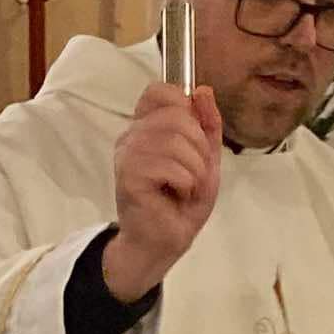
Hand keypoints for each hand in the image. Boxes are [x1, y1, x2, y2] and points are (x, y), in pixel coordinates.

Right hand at [103, 83, 223, 302]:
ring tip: (188, 187)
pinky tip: (178, 195)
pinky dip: (186, 183)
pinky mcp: (129, 178)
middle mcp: (131, 137)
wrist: (164, 242)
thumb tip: (203, 91)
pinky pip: (169, 166)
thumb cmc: (180, 203)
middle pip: (176, 116)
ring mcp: (127, 156)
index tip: (193, 136)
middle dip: (200, 147)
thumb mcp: (205, 158)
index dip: (183, 106)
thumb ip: (206, 125)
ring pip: (176, 141)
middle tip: (196, 173)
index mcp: (145, 128)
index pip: (158, 91)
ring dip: (195, 169)